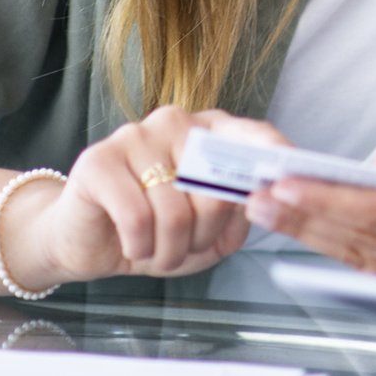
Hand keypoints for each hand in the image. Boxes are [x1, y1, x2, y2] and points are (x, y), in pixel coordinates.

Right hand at [10, 107, 282, 287]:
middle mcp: (175, 123)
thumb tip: (260, 201)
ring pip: (175, 210)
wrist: (86, 241)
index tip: (289, 186)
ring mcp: (135, 136)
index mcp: (208, 132)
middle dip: (207, 234)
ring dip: (171, 250)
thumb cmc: (154, 232)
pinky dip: (141, 247)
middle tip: (188, 249)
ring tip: (158, 252)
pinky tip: (134, 246)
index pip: (252, 135)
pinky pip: (137, 217)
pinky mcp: (99, 160)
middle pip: (215, 185)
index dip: (274, 158)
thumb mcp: (209, 234)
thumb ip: (238, 216)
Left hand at [247, 119, 375, 285]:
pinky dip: (334, 245)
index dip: (331, 203)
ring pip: (361, 260)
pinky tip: (300, 226)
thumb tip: (359, 175)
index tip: (286, 186)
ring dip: (310, 234)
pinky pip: (373, 268)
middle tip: (258, 196)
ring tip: (266, 208)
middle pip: (364, 243)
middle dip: (306, 218)